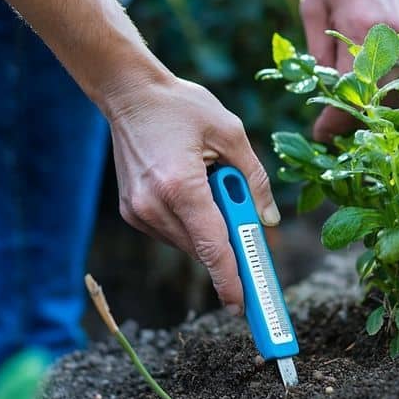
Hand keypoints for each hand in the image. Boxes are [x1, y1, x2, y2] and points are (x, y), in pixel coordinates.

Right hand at [106, 76, 278, 314]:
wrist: (130, 94)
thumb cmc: (182, 107)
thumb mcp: (231, 132)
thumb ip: (254, 179)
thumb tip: (268, 219)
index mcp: (180, 186)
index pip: (212, 247)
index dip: (231, 279)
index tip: (244, 304)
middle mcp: (153, 206)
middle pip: (202, 249)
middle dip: (228, 245)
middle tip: (248, 227)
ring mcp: (138, 212)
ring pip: (188, 243)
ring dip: (208, 230)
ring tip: (208, 182)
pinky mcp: (131, 212)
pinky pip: (171, 232)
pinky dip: (190, 222)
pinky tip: (190, 189)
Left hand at [301, 0, 398, 142]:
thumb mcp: (312, 9)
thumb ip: (318, 55)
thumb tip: (324, 95)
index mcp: (358, 27)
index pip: (347, 92)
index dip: (334, 120)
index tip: (321, 137)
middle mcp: (391, 34)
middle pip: (374, 96)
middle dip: (352, 117)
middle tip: (330, 130)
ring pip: (391, 85)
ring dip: (370, 99)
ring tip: (346, 106)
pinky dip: (383, 75)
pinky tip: (369, 67)